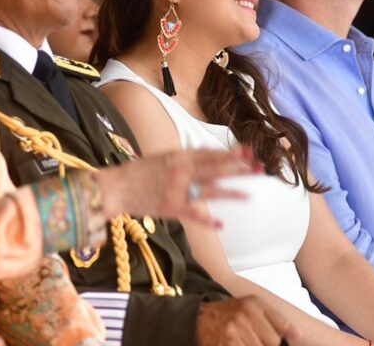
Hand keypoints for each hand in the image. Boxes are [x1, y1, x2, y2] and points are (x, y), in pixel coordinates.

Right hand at [96, 147, 259, 225]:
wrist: (114, 188)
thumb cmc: (137, 173)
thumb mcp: (162, 158)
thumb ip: (184, 159)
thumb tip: (206, 158)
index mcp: (179, 156)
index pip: (211, 153)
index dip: (230, 153)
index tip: (248, 151)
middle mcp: (181, 170)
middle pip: (216, 168)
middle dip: (239, 168)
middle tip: (258, 167)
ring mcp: (178, 189)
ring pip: (210, 189)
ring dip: (231, 192)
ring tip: (249, 194)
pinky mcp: (171, 207)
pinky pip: (193, 213)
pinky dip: (207, 219)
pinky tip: (221, 223)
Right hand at [196, 296, 300, 345]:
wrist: (197, 319)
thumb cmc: (228, 314)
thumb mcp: (252, 307)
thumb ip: (277, 319)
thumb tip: (299, 335)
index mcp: (254, 303)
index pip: (282, 328)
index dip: (281, 338)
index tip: (277, 340)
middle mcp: (245, 314)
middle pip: (272, 342)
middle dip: (265, 344)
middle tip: (252, 339)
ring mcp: (234, 330)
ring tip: (244, 341)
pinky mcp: (225, 344)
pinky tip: (237, 343)